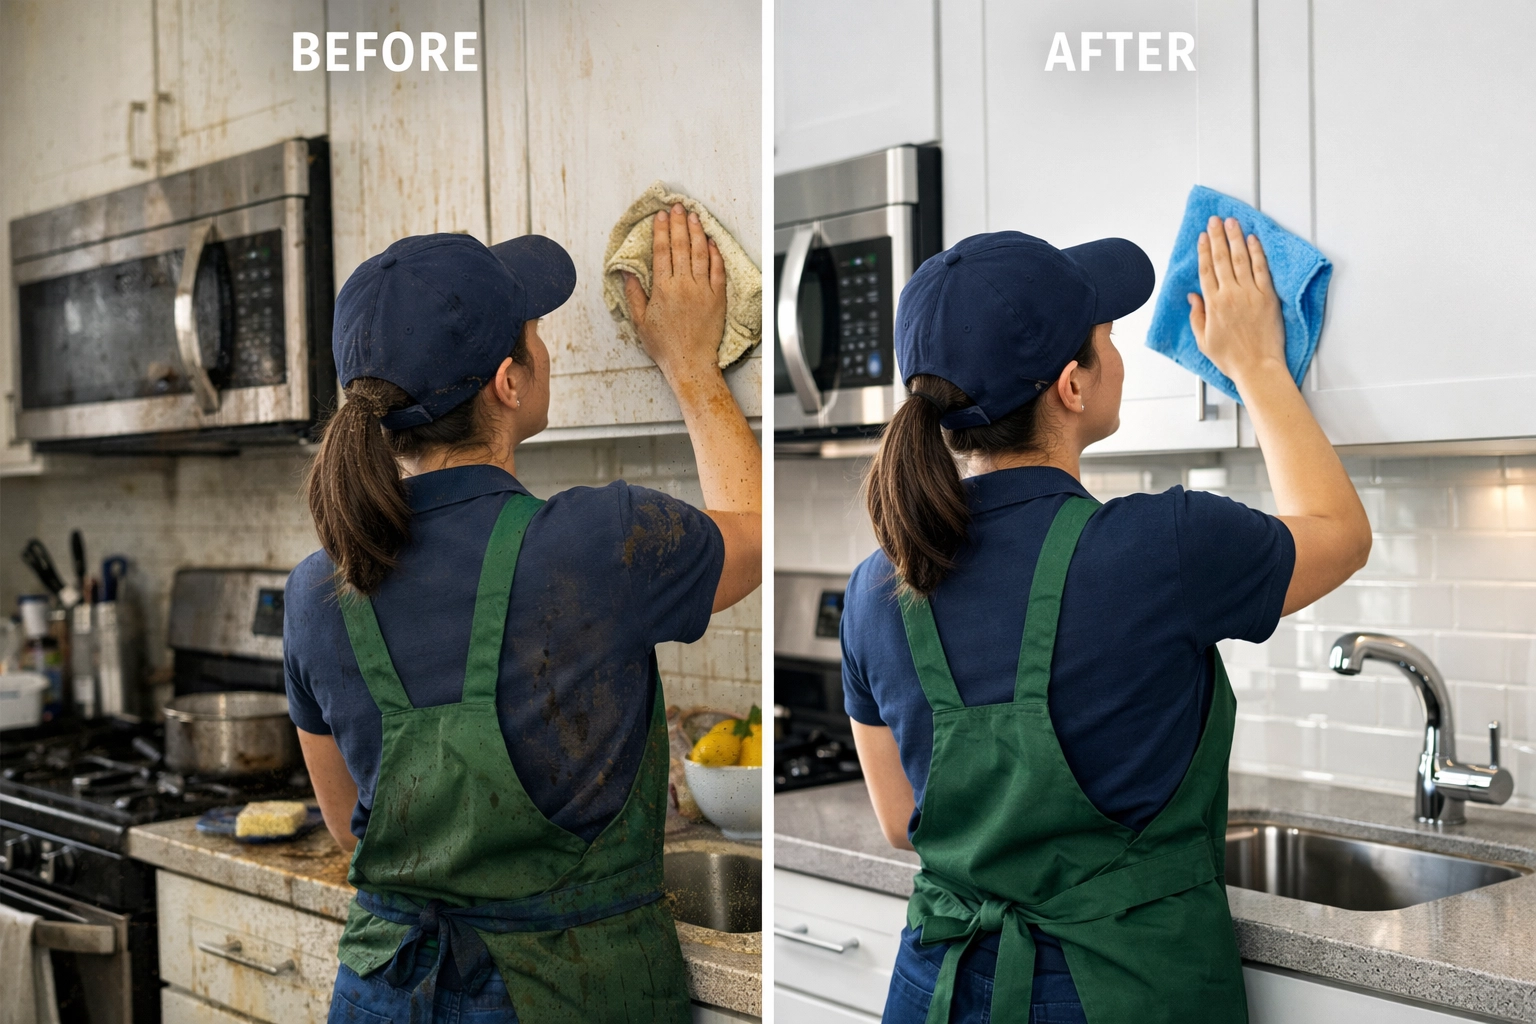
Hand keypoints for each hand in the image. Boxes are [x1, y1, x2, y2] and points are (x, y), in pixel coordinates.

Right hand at [623, 204, 725, 381]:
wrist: (690, 363)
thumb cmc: (664, 346)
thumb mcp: (640, 321)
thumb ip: (634, 295)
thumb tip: (627, 273)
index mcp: (663, 289)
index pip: (662, 252)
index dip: (661, 231)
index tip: (661, 216)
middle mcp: (684, 286)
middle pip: (681, 247)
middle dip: (678, 223)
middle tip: (677, 207)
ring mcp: (703, 290)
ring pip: (700, 254)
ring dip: (697, 232)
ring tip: (694, 216)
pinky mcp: (718, 298)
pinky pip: (718, 270)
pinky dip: (715, 254)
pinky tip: (711, 242)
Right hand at [1187, 215, 1285, 384]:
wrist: (1257, 367)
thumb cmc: (1231, 358)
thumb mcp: (1203, 340)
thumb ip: (1197, 316)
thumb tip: (1193, 297)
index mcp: (1213, 305)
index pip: (1206, 270)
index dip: (1204, 251)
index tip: (1203, 237)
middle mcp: (1230, 295)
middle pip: (1222, 259)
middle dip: (1218, 237)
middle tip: (1215, 221)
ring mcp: (1250, 294)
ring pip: (1241, 259)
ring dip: (1236, 238)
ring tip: (1232, 222)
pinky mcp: (1267, 296)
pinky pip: (1261, 269)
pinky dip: (1257, 253)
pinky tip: (1253, 240)